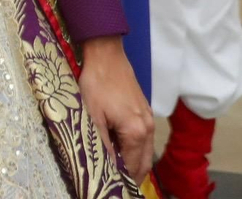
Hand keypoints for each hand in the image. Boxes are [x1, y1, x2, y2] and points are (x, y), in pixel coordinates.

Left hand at [77, 35, 153, 178]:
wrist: (106, 55)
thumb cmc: (96, 83)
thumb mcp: (92, 115)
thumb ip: (100, 143)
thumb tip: (105, 166)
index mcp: (136, 132)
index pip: (133, 166)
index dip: (122, 179)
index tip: (111, 185)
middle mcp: (147, 128)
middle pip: (144, 163)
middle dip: (132, 176)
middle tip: (116, 183)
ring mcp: (149, 119)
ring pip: (146, 151)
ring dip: (134, 163)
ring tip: (118, 171)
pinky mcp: (145, 111)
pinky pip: (144, 139)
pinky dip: (136, 149)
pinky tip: (121, 150)